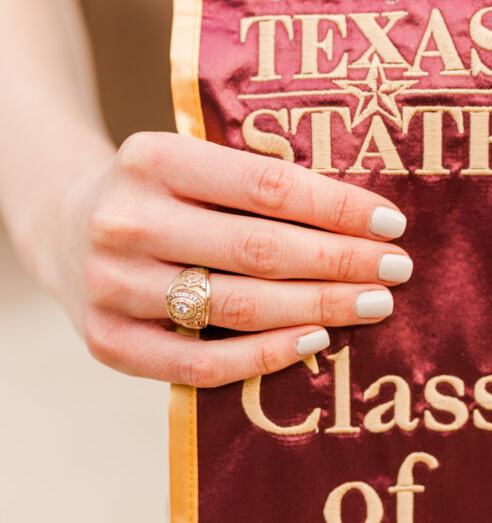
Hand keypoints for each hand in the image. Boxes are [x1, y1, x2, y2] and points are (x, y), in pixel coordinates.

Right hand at [64, 131, 411, 386]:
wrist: (64, 227)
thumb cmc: (157, 194)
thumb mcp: (191, 163)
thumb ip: (254, 184)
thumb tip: (362, 220)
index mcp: (153, 159)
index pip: (266, 187)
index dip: (337, 208)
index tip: (391, 224)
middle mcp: (126, 221)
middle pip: (258, 249)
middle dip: (341, 261)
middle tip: (396, 270)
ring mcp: (112, 287)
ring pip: (236, 307)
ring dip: (318, 308)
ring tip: (373, 304)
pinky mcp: (108, 342)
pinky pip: (201, 363)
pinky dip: (266, 356)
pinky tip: (315, 340)